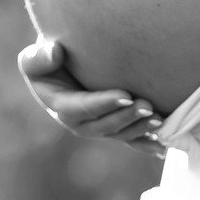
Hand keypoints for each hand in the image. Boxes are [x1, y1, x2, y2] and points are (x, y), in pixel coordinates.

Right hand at [17, 38, 165, 158]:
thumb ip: (38, 58)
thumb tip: (54, 52)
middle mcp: (80, 123)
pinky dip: (147, 144)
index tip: (125, 95)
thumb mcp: (36, 57)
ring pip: (121, 134)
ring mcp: (100, 127)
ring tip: (159, 119)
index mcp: (61, 107)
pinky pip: (131, 140)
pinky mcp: (115, 128)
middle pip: (104, 126)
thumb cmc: (50, 57)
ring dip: (140, 129)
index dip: (103, 104)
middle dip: (126, 118)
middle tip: (147, 106)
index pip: (82, 108)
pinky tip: (163, 147)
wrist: (66, 63)